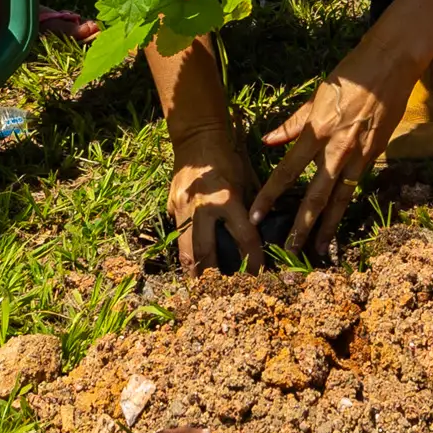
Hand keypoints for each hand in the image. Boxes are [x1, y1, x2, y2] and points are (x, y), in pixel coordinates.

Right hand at [166, 120, 267, 275]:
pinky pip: (178, 235)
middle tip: (221, 295)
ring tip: (201, 289)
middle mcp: (202, 208)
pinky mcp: (171, 207)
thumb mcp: (246, 180)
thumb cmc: (229, 157)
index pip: (244, 238)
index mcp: (226, 199)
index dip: (254, 260)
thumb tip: (262, 234)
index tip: (259, 274)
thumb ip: (251, 208)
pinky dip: (186, 251)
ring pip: (184, 250)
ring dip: (194, 272)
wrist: (197, 137)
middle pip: (204, 252)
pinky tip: (193, 264)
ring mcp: (182, 209)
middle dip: (213, 277)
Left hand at [252, 57, 408, 256]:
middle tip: (288, 249)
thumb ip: (294, 123)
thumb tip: (268, 141)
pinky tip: (339, 218)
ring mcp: (358, 154)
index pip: (286, 171)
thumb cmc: (350, 75)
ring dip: (327, 225)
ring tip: (318, 248)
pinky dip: (346, 204)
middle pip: (314, 195)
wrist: (390, 65)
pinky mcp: (376, 154)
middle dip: (301, 225)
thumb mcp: (316, 96)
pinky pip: (356, 185)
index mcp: (316, 130)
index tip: (255, 216)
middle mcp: (336, 147)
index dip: (269, 196)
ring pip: (339, 198)